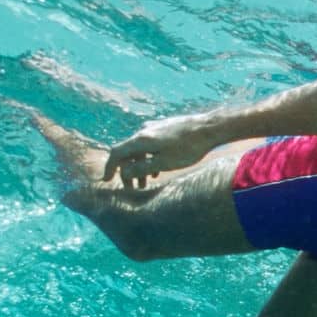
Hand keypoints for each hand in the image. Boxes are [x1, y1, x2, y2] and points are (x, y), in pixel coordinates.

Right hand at [102, 114, 220, 187]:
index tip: (107, 180)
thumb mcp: (163, 163)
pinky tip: (157, 171)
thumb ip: (141, 169)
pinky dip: (149, 159)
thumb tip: (123, 173)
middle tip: (133, 189)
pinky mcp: (165, 129)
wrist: (209, 128)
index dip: (110, 168)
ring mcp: (154, 128)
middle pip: (128, 152)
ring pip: (140, 150)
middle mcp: (144, 131)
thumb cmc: (188, 148)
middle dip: (128, 172)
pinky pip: (150, 146)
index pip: (116, 153)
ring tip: (146, 184)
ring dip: (140, 167)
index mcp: (141, 139)